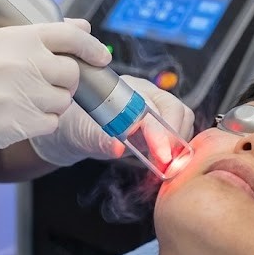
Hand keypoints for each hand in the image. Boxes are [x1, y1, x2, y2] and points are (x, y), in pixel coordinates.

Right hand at [0, 22, 110, 186]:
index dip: (91, 45)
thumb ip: (40, 38)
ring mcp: (20, 94)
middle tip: (42, 85)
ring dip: (52, 104)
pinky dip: (41, 123)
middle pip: (71, 72)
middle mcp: (19, 63)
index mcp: (13, 38)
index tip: (102, 56)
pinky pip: (52, 122)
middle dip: (64, 81)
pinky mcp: (20, 123)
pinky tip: (18, 117)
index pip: (67, 35)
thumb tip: (82, 27)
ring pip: (64, 100)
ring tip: (23, 101)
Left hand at [30, 75, 194, 166]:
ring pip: (182, 121)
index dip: (162, 134)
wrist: (71, 130)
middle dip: (176, 138)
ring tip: (163, 164)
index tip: (163, 156)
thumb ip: (100, 138)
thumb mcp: (82, 132)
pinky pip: (176, 133)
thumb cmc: (75, 124)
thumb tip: (118, 147)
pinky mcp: (156, 126)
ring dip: (178, 145)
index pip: (156, 108)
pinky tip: (162, 163)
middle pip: (178, 110)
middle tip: (166, 163)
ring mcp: (154, 109)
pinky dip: (174, 149)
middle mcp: (146, 95)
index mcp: (128, 90)